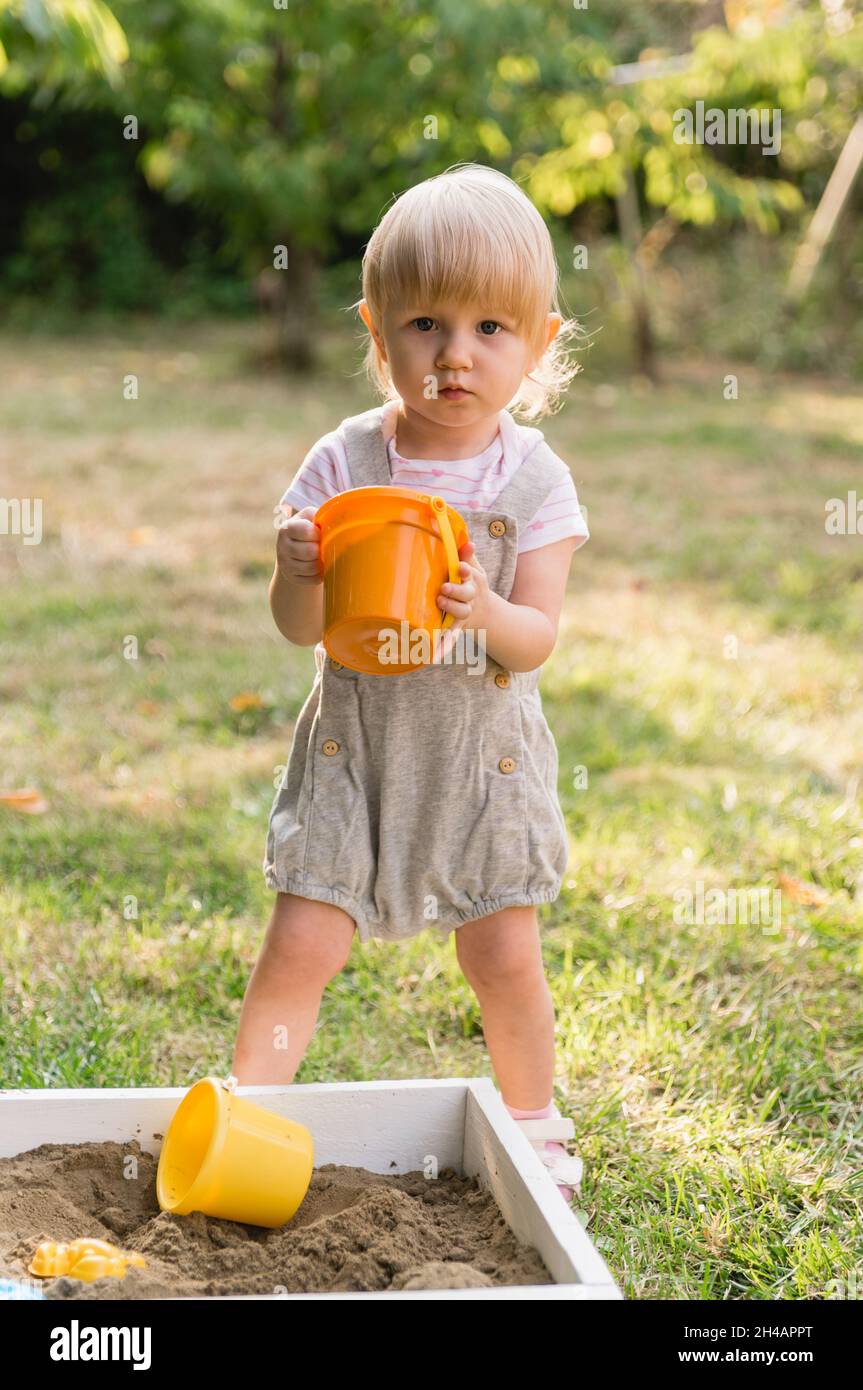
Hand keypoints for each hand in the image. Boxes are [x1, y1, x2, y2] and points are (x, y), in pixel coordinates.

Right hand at [275, 504, 321, 583]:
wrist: (298, 548)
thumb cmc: (311, 529)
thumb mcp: (311, 517)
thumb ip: (321, 514)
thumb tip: (340, 516)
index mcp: (287, 527)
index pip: (304, 530)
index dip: (317, 533)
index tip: (319, 534)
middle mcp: (282, 546)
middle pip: (309, 551)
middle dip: (321, 549)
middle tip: (324, 547)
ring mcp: (285, 563)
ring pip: (311, 567)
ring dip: (322, 563)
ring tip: (324, 557)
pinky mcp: (291, 577)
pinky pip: (311, 579)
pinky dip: (320, 575)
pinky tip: (321, 568)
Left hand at [432, 540, 490, 661]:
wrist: (487, 614)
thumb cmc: (473, 585)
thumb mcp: (475, 569)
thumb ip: (468, 556)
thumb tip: (466, 541)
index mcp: (473, 580)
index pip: (471, 574)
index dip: (466, 570)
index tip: (459, 567)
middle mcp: (471, 597)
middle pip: (467, 594)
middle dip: (457, 591)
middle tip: (444, 588)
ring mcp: (465, 613)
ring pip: (460, 613)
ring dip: (451, 609)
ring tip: (439, 603)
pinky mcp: (458, 627)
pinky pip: (451, 637)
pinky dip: (444, 647)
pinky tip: (434, 655)